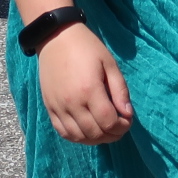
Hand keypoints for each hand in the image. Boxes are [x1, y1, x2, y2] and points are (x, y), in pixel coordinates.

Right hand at [39, 23, 133, 142]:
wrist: (56, 38)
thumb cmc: (87, 48)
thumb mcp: (110, 64)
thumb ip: (120, 91)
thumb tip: (128, 114)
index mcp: (89, 90)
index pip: (108, 122)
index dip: (122, 127)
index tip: (128, 120)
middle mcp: (72, 103)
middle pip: (94, 133)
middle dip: (112, 135)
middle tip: (119, 126)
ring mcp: (58, 107)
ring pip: (78, 137)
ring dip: (95, 139)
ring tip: (105, 130)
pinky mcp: (49, 108)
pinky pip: (63, 132)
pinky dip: (77, 137)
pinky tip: (87, 131)